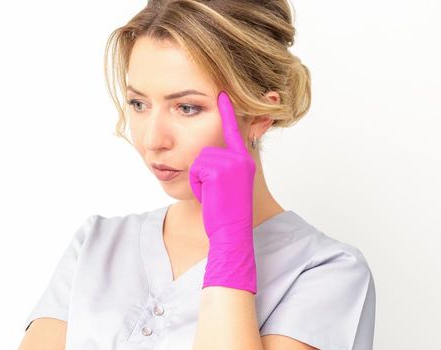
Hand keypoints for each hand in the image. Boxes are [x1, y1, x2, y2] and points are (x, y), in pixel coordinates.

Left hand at [188, 91, 256, 293]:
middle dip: (202, 170)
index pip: (234, 130)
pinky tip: (209, 195)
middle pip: (206, 146)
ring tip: (211, 193)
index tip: (222, 92)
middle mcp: (242, 158)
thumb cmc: (225, 211)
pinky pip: (196, 168)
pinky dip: (197, 183)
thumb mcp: (227, 184)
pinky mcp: (220, 170)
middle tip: (214, 191)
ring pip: (198, 157)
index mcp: (244, 159)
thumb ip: (224, 165)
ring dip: (198, 177)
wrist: (231, 232)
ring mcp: (233, 163)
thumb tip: (210, 153)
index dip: (228, 111)